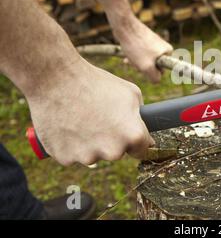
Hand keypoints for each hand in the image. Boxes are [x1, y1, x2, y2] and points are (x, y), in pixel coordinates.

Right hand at [26, 58, 153, 165]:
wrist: (57, 79)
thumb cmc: (97, 83)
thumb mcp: (131, 93)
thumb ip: (140, 117)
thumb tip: (146, 137)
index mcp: (132, 135)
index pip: (141, 150)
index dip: (136, 142)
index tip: (129, 135)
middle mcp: (112, 151)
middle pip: (116, 153)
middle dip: (112, 140)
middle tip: (99, 119)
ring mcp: (87, 157)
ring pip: (93, 155)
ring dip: (90, 143)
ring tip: (81, 119)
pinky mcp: (64, 158)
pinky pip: (72, 155)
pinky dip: (70, 144)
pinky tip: (67, 125)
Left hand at [109, 14, 172, 82]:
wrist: (124, 26)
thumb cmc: (136, 46)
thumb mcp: (146, 66)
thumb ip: (155, 77)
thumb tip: (157, 80)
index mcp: (168, 52)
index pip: (161, 71)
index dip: (151, 71)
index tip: (143, 64)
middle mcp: (163, 47)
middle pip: (153, 65)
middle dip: (142, 66)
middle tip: (134, 61)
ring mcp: (154, 43)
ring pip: (145, 59)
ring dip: (136, 61)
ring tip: (129, 56)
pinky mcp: (145, 40)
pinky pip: (141, 53)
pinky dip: (133, 55)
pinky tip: (127, 53)